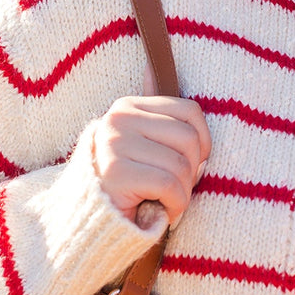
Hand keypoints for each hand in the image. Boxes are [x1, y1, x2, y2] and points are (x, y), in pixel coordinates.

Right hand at [92, 96, 211, 228]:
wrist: (92, 220)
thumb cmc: (128, 183)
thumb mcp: (144, 146)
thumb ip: (161, 122)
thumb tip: (155, 74)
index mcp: (128, 106)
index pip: (190, 111)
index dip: (203, 141)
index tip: (191, 163)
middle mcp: (119, 118)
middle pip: (189, 138)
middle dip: (192, 170)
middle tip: (174, 188)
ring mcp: (115, 143)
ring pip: (182, 165)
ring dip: (184, 192)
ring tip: (166, 201)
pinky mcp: (117, 172)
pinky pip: (169, 185)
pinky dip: (175, 205)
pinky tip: (163, 212)